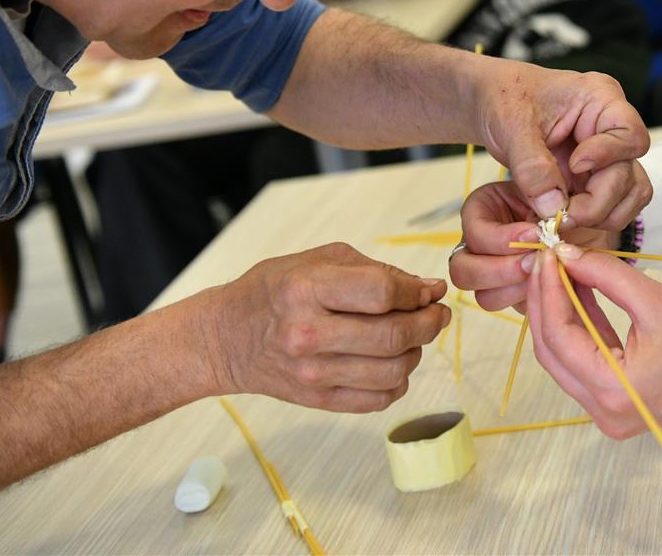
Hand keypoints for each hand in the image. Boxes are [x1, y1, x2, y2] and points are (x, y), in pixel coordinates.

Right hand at [204, 243, 449, 412]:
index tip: (430, 290)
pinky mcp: (317, 400)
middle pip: (394, 336)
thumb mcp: (319, 260)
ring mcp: (312, 373)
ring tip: (413, 338)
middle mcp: (308, 334)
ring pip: (393, 371)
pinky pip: (378, 399)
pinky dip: (398, 382)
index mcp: (307, 289)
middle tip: (437, 314)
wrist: (225, 338)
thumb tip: (428, 290)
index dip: (417, 291)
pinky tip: (393, 363)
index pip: (383, 292)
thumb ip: (376, 271)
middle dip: (429, 323)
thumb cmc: (275, 290)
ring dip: (417, 352)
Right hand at [448, 181, 620, 312]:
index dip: (503, 238)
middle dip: (499, 271)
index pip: (475, 233)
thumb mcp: (550, 177)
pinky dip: (535, 301)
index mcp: (481, 210)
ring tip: (546, 275)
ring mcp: (496, 272)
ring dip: (515, 290)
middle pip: (463, 271)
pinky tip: (557, 285)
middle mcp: (480, 245)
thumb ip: (541, 183)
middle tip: (534, 262)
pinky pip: (516, 308)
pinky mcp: (518, 292)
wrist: (589, 211)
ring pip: (485, 296)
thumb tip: (546, 213)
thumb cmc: (563, 190)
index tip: (535, 233)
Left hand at [469, 56, 650, 227]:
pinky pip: (615, 206)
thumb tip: (554, 208)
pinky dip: (596, 220)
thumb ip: (531, 167)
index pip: (630, 134)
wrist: (493, 106)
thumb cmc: (504, 99)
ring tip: (564, 218)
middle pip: (629, 173)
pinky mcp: (596, 177)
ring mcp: (608, 155)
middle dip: (597, 201)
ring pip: (631, 194)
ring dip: (602, 214)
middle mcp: (612, 128)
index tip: (574, 164)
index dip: (607, 155)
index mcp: (601, 98)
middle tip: (562, 215)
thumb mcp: (511, 126)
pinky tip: (566, 218)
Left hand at [525, 244, 661, 437]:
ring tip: (560, 272)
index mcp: (613, 390)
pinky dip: (580, 331)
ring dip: (559, 316)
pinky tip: (579, 295)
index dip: (547, 291)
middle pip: (552, 352)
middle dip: (544, 303)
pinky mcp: (618, 404)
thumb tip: (566, 255)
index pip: (558, 336)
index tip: (547, 254)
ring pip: (563, 359)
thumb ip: (607, 275)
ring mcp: (609, 413)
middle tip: (546, 260)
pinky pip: (585, 365)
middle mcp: (603, 411)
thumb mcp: (658, 301)